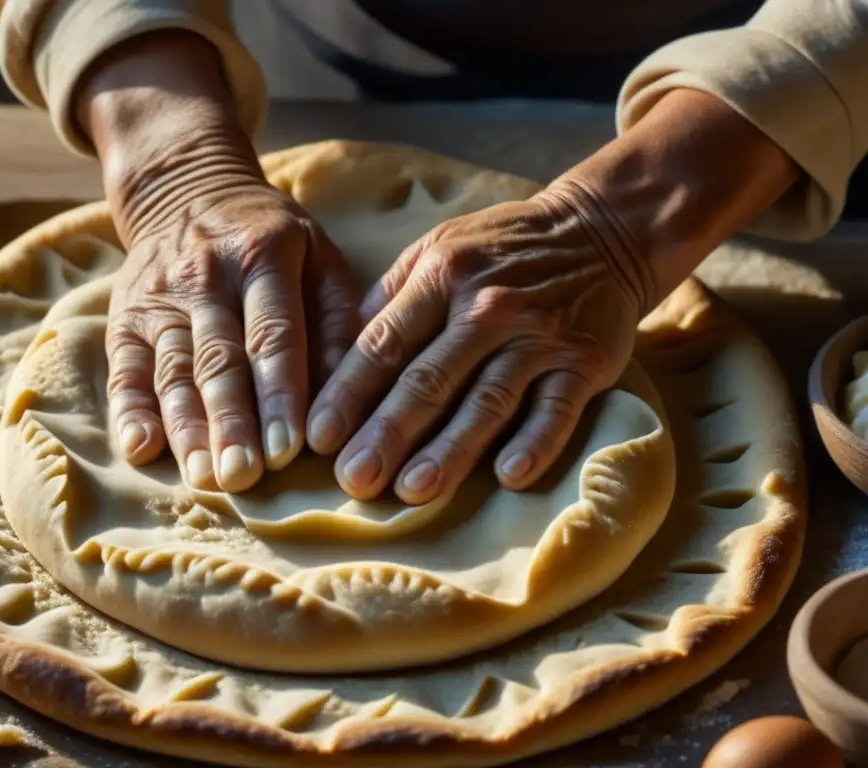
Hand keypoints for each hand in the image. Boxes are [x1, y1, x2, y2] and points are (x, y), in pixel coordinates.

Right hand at [78, 32, 360, 491]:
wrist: (187, 191)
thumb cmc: (273, 241)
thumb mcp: (319, 257)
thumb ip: (338, 320)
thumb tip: (348, 394)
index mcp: (263, 255)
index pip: (273, 334)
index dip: (280, 393)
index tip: (291, 450)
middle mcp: (205, 275)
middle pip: (218, 359)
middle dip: (232, 422)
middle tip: (244, 477)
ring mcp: (158, 296)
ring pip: (172, 369)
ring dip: (187, 427)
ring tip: (205, 478)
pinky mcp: (124, 316)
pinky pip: (124, 368)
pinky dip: (129, 410)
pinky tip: (141, 449)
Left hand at [306, 189, 641, 504]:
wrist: (602, 230)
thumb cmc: (503, 248)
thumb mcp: (438, 247)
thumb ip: (390, 295)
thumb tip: (338, 348)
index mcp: (441, 277)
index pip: (385, 343)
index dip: (349, 393)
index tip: (319, 438)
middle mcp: (487, 308)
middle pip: (429, 380)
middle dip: (387, 433)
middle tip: (354, 480)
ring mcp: (538, 336)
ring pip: (488, 401)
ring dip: (451, 449)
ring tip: (414, 489)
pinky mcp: (585, 361)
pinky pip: (558, 408)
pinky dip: (536, 442)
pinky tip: (509, 476)